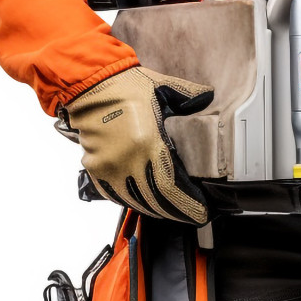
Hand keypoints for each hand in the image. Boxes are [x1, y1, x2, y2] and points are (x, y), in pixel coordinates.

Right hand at [60, 65, 213, 223]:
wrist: (91, 84)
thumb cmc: (125, 85)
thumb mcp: (162, 86)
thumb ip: (188, 94)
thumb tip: (209, 97)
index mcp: (147, 142)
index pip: (171, 185)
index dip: (187, 203)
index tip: (201, 211)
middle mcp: (127, 160)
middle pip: (155, 199)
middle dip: (176, 212)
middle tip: (191, 216)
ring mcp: (110, 167)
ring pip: (135, 201)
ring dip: (155, 211)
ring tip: (171, 213)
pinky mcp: (96, 168)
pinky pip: (115, 195)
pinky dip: (131, 202)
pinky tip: (144, 204)